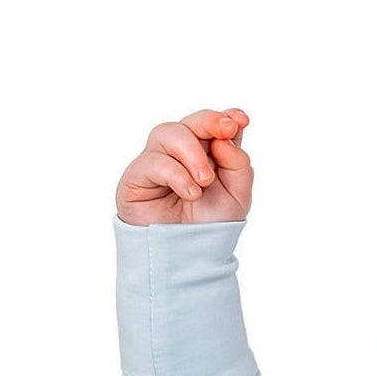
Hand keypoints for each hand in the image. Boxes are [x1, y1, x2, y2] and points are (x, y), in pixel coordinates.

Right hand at [115, 107, 253, 225]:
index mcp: (206, 156)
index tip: (239, 119)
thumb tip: (225, 137)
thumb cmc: (209, 227)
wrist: (187, 257)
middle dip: (208, 121)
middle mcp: (180, 155)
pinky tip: (190, 193)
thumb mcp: (237, 197)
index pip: (213, 127)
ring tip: (205, 180)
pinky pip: (153, 160)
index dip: (224, 118)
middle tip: (226, 129)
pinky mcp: (136, 175)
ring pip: (168, 133)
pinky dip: (176, 174)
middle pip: (189, 122)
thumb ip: (238, 164)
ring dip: (192, 152)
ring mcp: (156, 162)